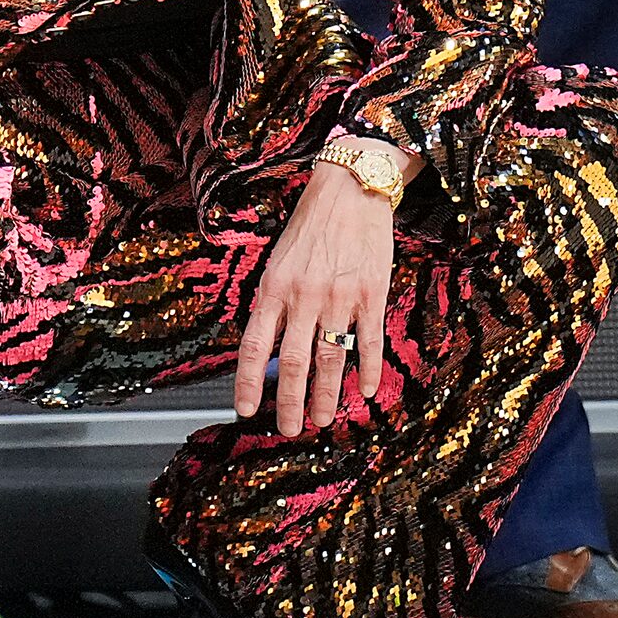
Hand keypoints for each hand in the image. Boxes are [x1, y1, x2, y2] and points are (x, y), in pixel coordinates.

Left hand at [234, 151, 411, 436]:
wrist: (351, 188)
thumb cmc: (311, 226)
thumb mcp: (279, 260)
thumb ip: (275, 303)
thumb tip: (268, 350)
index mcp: (274, 287)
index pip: (254, 345)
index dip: (248, 382)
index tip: (246, 410)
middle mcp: (304, 296)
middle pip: (292, 362)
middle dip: (288, 402)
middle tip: (289, 428)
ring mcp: (339, 297)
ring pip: (330, 358)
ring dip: (325, 395)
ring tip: (321, 418)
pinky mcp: (371, 293)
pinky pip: (369, 341)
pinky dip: (367, 370)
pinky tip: (363, 392)